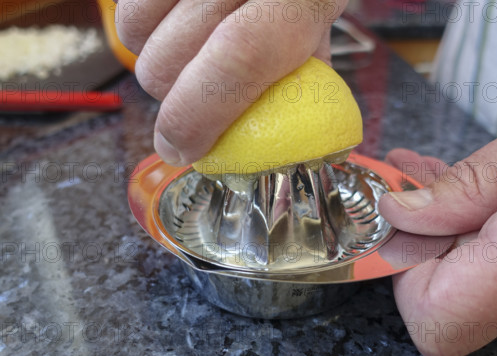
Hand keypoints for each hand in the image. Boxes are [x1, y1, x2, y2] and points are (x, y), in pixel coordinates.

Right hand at [116, 0, 346, 164]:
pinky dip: (141, 24)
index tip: (179, 149)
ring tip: (187, 49)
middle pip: (171, 58)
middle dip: (172, 99)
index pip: (240, 58)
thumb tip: (276, 127)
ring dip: (153, 58)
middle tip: (194, 100)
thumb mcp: (321, 13)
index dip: (199, 116)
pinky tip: (173, 17)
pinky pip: (124, 5)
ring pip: (134, 33)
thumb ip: (303, 64)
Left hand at [378, 86, 496, 355]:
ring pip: (471, 286)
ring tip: (448, 180)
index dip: (406, 272)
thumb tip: (398, 217)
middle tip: (421, 185)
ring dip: (448, 232)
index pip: (438, 315)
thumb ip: (470, 184)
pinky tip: (475, 199)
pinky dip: (479, 241)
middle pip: (447, 300)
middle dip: (423, 240)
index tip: (407, 219)